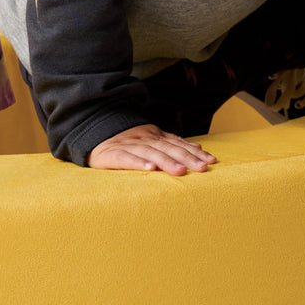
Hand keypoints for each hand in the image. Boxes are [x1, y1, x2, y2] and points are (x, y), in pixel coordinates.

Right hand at [88, 124, 216, 174]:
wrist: (93, 133)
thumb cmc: (127, 142)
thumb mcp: (151, 139)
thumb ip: (173, 143)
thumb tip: (199, 148)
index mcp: (154, 136)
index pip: (177, 143)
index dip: (194, 152)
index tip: (211, 161)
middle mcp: (143, 139)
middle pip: (168, 148)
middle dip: (186, 158)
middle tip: (203, 168)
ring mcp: (128, 145)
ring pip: (150, 153)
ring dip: (167, 162)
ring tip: (180, 171)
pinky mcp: (112, 155)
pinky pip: (126, 159)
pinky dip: (139, 163)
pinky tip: (150, 169)